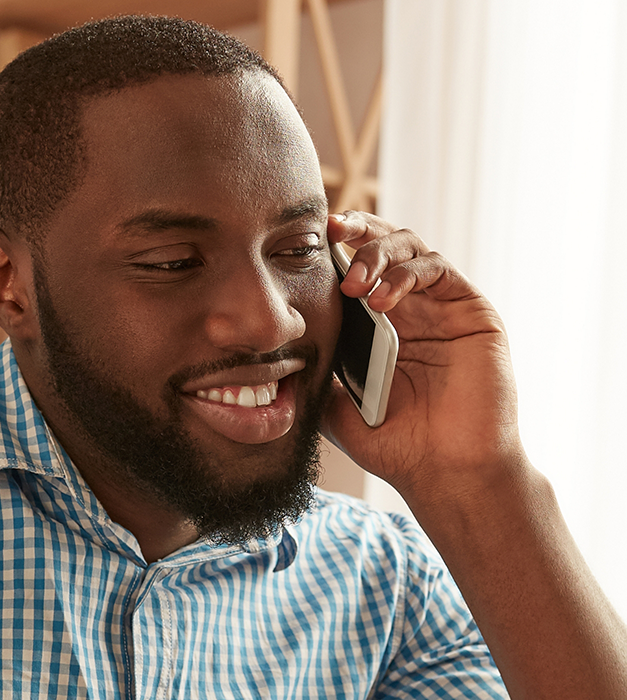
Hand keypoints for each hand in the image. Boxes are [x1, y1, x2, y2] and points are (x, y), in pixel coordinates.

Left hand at [322, 211, 527, 502]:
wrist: (443, 472)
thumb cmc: (391, 444)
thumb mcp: (332, 402)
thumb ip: (311, 366)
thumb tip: (271, 343)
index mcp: (376, 322)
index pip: (354, 266)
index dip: (333, 248)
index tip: (300, 241)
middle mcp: (411, 308)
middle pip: (384, 243)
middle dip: (355, 231)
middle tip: (326, 235)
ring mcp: (441, 308)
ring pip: (411, 247)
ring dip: (377, 254)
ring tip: (354, 286)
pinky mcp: (471, 313)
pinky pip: (438, 270)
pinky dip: (406, 275)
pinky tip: (382, 301)